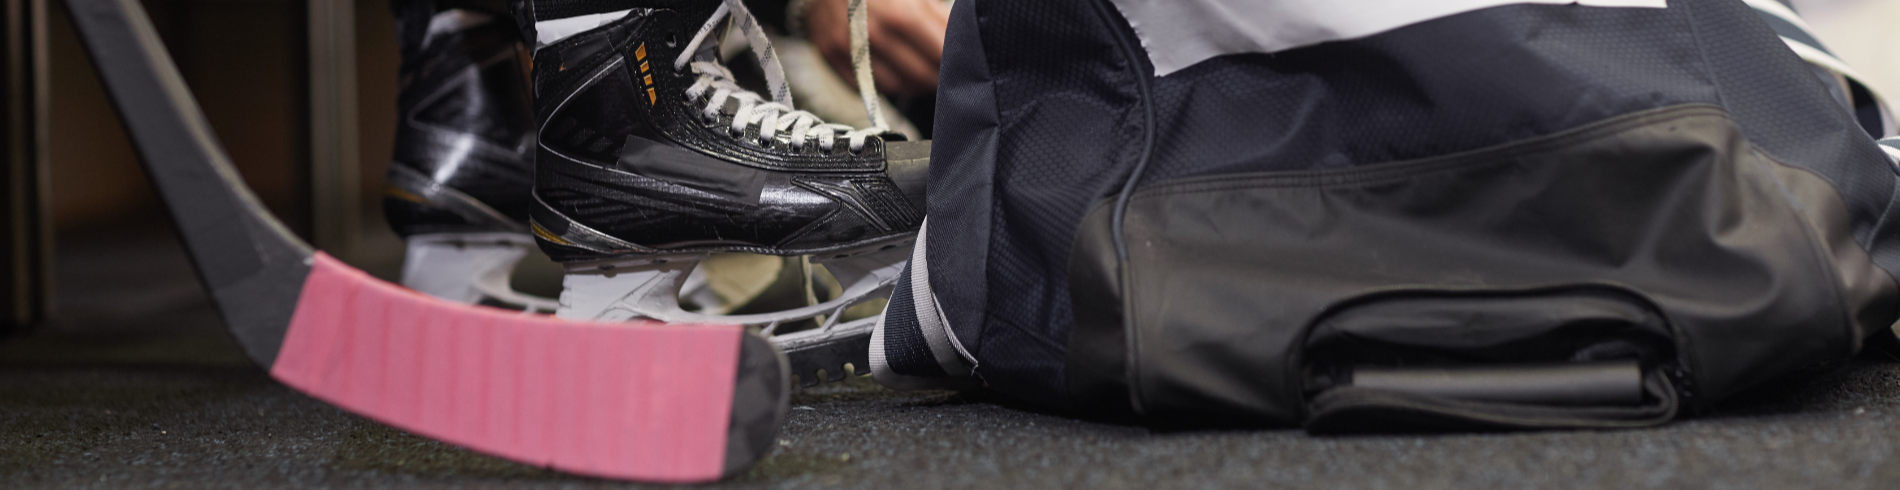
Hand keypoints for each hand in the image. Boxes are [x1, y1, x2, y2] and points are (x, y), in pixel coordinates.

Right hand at [802, 0, 948, 98]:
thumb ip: (936, 10)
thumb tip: (961, 33)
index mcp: (900, 12)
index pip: (940, 53)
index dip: (954, 60)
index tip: (964, 60)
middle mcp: (873, 34)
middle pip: (920, 75)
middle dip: (938, 76)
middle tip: (947, 72)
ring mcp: (849, 47)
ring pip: (896, 86)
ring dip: (915, 84)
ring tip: (925, 73)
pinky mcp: (831, 55)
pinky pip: (867, 85)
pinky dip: (886, 82)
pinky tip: (897, 71)